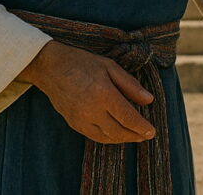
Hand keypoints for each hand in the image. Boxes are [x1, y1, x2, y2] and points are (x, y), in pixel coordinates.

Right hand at [18, 40, 155, 143]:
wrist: (50, 67)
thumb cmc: (82, 63)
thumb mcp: (110, 66)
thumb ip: (130, 85)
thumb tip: (149, 100)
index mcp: (103, 94)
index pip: (128, 117)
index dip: (142, 127)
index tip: (152, 131)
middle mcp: (92, 110)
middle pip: (119, 131)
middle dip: (135, 136)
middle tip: (146, 135)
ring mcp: (81, 119)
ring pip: (107, 137)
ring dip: (123, 139)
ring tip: (135, 136)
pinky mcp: (73, 123)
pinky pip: (94, 136)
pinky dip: (108, 138)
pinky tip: (117, 134)